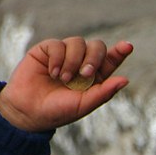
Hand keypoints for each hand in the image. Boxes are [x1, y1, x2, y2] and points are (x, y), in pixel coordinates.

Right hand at [0, 37, 133, 131]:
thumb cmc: (58, 111)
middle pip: (97, 46)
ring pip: (78, 42)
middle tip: (86, 74)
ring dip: (73, 61)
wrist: (28, 111)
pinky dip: (58, 58)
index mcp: (94, 76)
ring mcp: (64, 54)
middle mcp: (81, 62)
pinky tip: (53, 73)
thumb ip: (104, 92)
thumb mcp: (84, 105)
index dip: (120, 51)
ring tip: (64, 79)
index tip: (127, 47)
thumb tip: (125, 79)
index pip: (111, 59)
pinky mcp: (47, 50)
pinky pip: (58, 44)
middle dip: (94, 57)